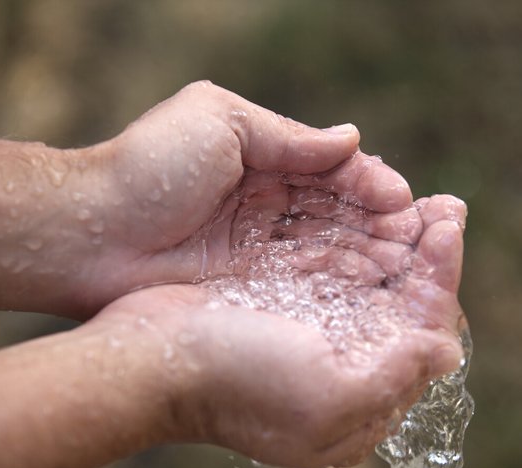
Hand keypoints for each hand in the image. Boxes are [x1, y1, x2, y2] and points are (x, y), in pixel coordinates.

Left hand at [69, 82, 411, 316]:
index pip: (334, 174)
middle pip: (341, 217)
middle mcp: (271, 208)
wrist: (91, 232)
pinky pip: (309, 284)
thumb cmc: (150, 166)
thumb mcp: (222, 123)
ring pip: (333, 251)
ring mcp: (264, 252)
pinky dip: (344, 284)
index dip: (372, 187)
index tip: (407, 202)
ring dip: (374, 256)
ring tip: (417, 266)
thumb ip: (289, 136)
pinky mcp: (255, 288)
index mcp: (266, 162)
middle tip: (430, 239)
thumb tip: (352, 138)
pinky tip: (378, 290)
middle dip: (385, 225)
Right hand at [92, 187, 466, 467]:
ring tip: (415, 202)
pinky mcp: (278, 304)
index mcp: (360, 401)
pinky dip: (350, 238)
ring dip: (391, 240)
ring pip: (365, 282)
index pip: (421, 332)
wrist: (150, 359)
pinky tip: (365, 211)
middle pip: (397, 304)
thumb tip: (446, 352)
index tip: (448, 228)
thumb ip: (396, 377)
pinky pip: (327, 266)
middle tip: (445, 208)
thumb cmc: (236, 382)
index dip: (440, 278)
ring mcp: (307, 334)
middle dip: (423, 254)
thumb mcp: (327, 397)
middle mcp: (339, 367)